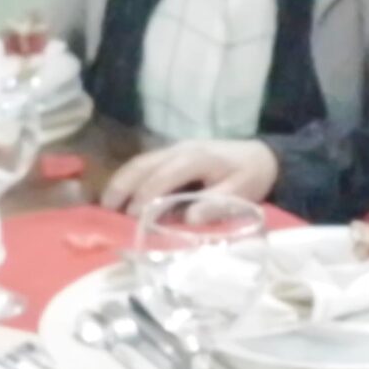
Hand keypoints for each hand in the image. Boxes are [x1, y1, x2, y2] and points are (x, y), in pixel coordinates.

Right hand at [99, 139, 277, 213]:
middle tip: (105, 211)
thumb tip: (188, 220)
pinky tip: (121, 196)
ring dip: (121, 182)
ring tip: (106, 206)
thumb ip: (214, 205)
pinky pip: (145, 164)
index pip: (163, 176)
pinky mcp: (173, 153)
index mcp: (197, 158)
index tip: (133, 218)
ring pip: (140, 162)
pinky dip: (129, 179)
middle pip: (143, 164)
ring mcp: (175, 149)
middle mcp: (180, 149)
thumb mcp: (241, 194)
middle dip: (122, 186)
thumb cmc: (251, 177)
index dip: (146, 197)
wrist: (263, 156)